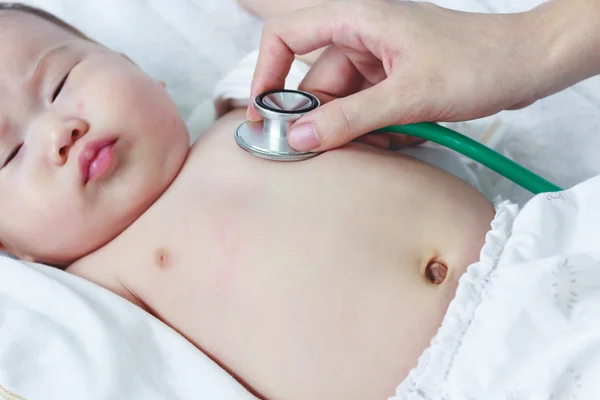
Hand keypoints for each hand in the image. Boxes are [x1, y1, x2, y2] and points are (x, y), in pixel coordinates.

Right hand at [248, 0, 546, 151]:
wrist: (526, 64)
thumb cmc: (477, 62)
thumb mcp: (408, 96)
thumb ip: (349, 118)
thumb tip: (298, 136)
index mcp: (357, 19)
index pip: (286, 36)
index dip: (266, 74)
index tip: (264, 115)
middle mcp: (360, 36)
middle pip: (314, 82)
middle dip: (325, 119)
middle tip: (339, 148)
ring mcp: (376, 60)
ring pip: (341, 102)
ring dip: (358, 129)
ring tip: (391, 138)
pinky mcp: (391, 79)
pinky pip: (365, 109)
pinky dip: (377, 128)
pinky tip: (404, 133)